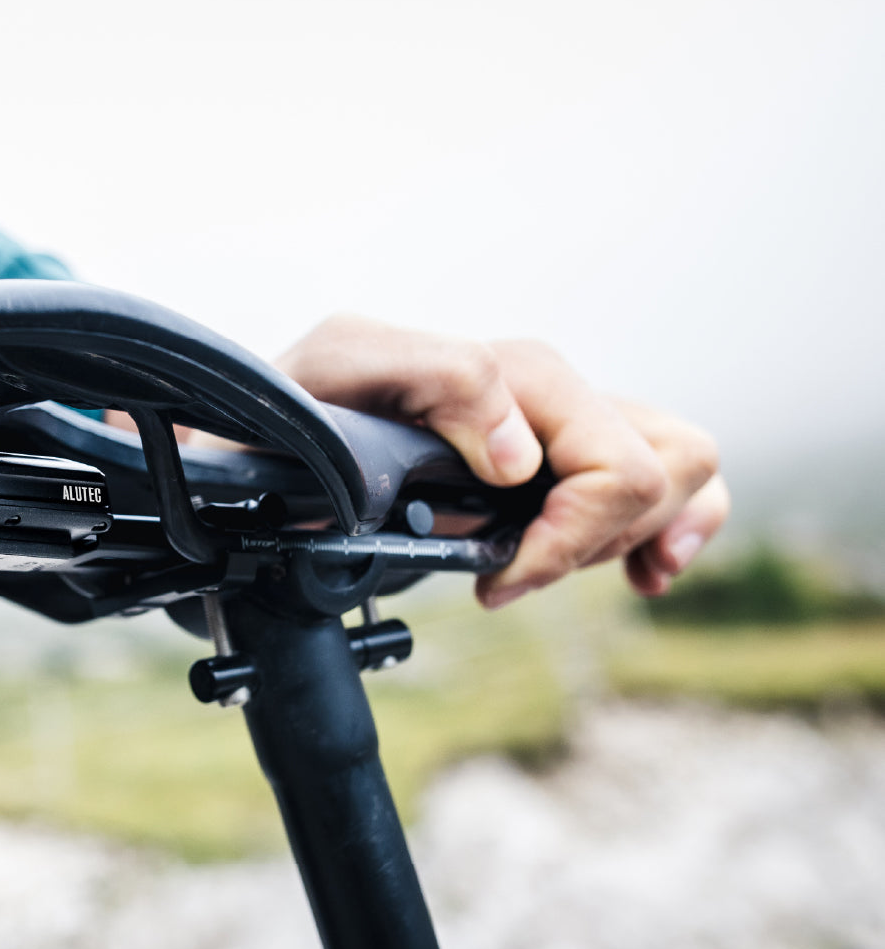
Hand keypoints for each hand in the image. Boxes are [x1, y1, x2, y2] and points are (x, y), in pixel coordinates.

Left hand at [275, 318, 728, 608]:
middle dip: (598, 537)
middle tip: (514, 568)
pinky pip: (670, 480)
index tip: (494, 582)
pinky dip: (672, 528)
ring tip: (549, 562)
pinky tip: (640, 570)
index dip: (566, 539)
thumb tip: (526, 454)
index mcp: (508, 372)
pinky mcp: (561, 461)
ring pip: (685, 465)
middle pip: (668, 463)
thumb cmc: (296, 407)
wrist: (263, 441)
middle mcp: (546, 393)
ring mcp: (560, 426)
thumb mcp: (344, 366)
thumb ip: (445, 379)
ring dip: (633, 532)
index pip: (617, 464)